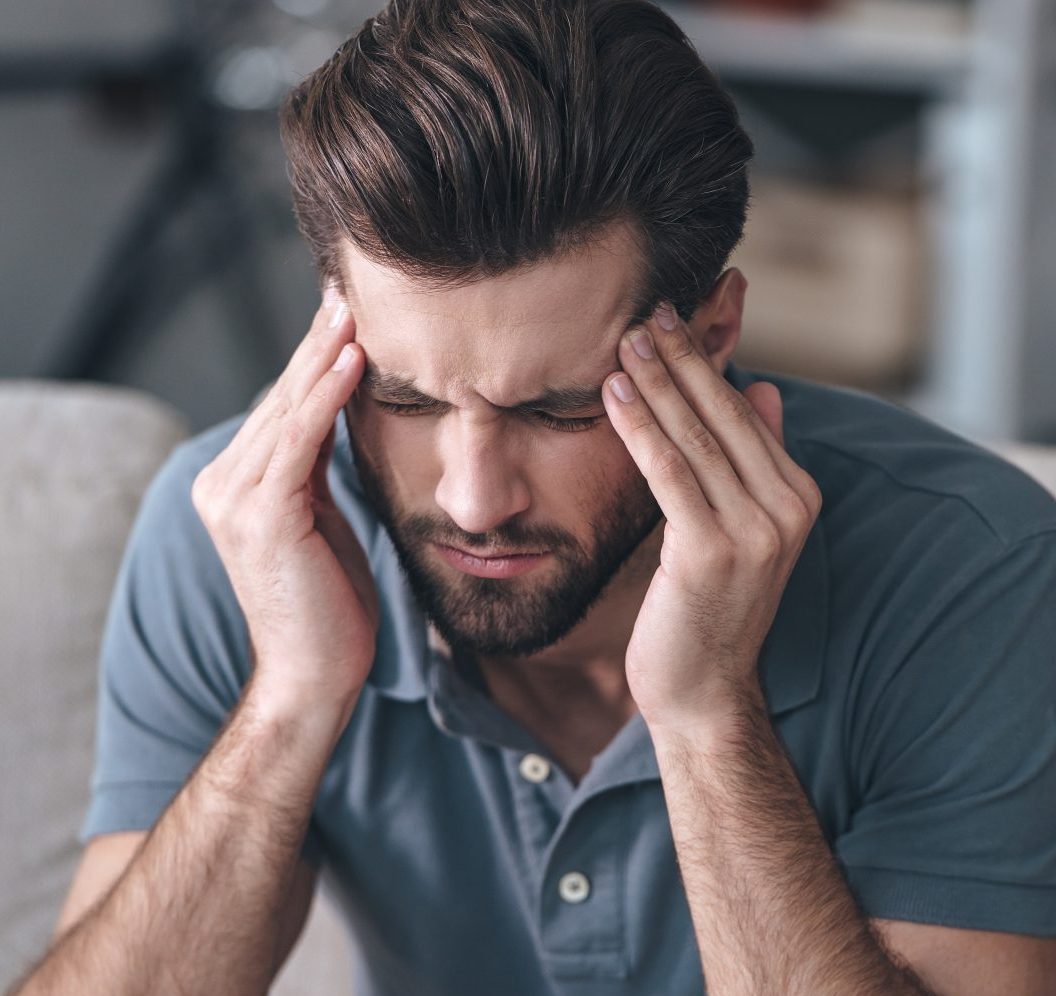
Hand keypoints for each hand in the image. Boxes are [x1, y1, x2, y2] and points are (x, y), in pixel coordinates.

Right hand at [191, 285, 377, 718]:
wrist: (313, 675)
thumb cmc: (328, 603)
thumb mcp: (321, 520)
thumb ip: (317, 470)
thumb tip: (340, 415)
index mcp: (235, 485)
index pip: (283, 408)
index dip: (313, 359)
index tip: (343, 312)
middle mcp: (223, 484)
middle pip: (282, 399)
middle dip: (318, 342)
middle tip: (348, 288)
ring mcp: (235, 499)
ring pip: (288, 410)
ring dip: (324, 354)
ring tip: (354, 307)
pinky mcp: (261, 515)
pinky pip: (300, 441)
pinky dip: (326, 396)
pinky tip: (352, 358)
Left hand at [602, 300, 821, 733]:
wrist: (703, 690)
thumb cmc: (710, 608)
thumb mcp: (741, 529)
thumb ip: (755, 460)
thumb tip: (764, 389)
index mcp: (796, 496)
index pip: (744, 413)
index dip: (705, 363)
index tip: (673, 319)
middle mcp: (785, 508)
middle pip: (723, 415)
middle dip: (681, 359)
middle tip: (647, 309)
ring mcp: (754, 530)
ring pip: (696, 437)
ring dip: (657, 383)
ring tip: (625, 338)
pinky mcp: (711, 550)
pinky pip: (670, 473)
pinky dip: (641, 428)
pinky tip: (613, 394)